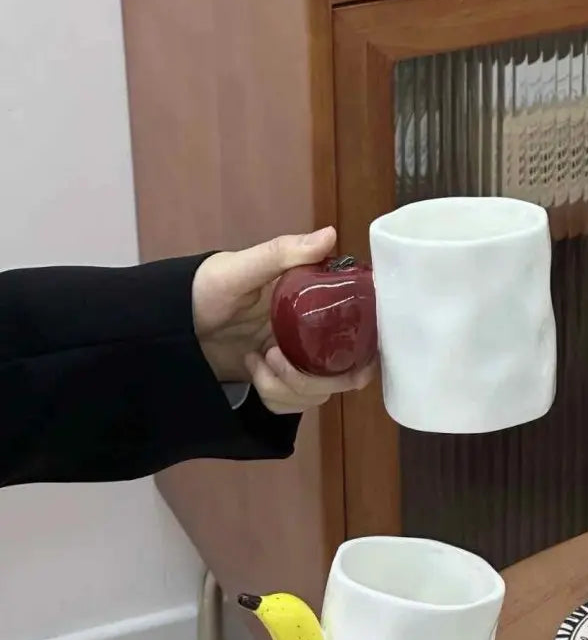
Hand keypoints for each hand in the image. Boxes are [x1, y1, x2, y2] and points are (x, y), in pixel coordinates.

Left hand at [192, 228, 375, 412]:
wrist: (169, 326)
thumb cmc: (204, 288)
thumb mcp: (240, 268)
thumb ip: (282, 253)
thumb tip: (331, 235)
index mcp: (314, 301)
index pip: (360, 327)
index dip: (366, 347)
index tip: (358, 357)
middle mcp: (312, 333)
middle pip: (344, 371)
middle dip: (314, 378)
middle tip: (278, 359)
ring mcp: (296, 359)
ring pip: (319, 392)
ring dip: (289, 386)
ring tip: (259, 364)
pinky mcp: (278, 382)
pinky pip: (295, 404)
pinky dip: (275, 395)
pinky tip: (253, 372)